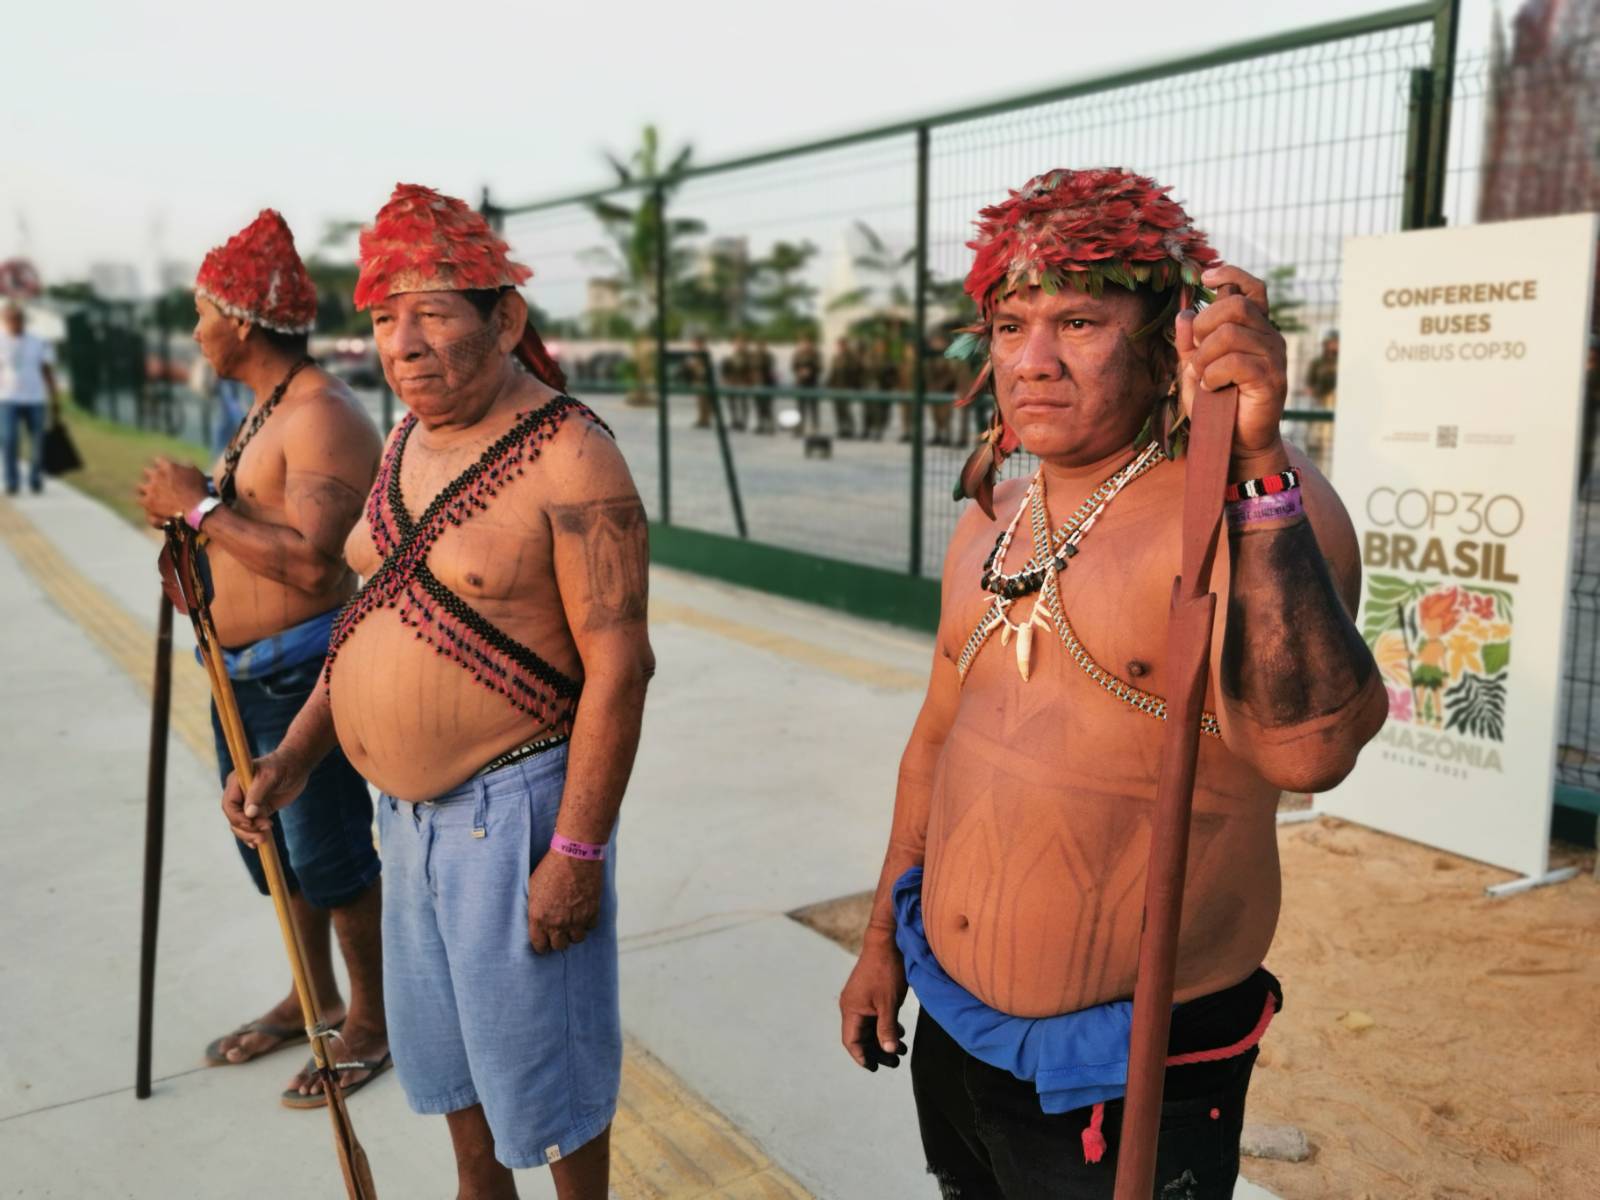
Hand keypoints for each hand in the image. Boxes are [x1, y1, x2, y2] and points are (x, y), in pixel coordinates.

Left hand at [136, 458, 209, 528]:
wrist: (195, 509)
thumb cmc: (198, 490)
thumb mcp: (196, 473)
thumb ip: (186, 465)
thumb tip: (182, 461)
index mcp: (167, 466)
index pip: (158, 460)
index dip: (161, 464)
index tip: (164, 468)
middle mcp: (156, 475)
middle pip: (146, 472)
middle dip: (151, 475)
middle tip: (156, 481)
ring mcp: (150, 489)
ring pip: (140, 487)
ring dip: (145, 489)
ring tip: (150, 494)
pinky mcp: (147, 502)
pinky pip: (140, 500)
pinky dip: (144, 502)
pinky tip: (148, 505)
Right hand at [222, 750, 308, 846]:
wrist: (297, 764)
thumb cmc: (283, 765)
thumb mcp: (270, 776)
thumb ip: (258, 793)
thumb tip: (249, 814)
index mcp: (236, 783)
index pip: (229, 805)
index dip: (237, 817)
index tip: (251, 823)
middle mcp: (239, 794)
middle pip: (234, 818)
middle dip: (246, 829)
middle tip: (262, 836)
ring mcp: (249, 803)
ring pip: (242, 825)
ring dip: (250, 834)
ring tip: (264, 839)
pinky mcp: (260, 809)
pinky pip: (252, 825)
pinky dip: (254, 834)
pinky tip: (260, 842)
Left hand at [527, 850, 602, 953]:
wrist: (574, 854)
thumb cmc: (551, 867)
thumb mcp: (533, 888)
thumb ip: (534, 908)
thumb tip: (535, 919)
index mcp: (538, 918)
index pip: (540, 946)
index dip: (542, 944)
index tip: (544, 940)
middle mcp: (557, 923)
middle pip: (559, 946)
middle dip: (558, 939)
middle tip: (559, 932)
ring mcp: (576, 919)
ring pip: (577, 939)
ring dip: (574, 932)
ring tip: (573, 923)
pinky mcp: (592, 912)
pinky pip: (591, 926)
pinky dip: (588, 922)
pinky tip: (584, 913)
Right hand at [839, 933, 906, 1070]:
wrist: (887, 941)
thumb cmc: (886, 971)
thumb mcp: (889, 1003)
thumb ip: (887, 1029)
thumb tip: (888, 1052)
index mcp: (851, 1009)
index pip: (851, 1041)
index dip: (862, 1057)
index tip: (876, 1069)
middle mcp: (851, 1005)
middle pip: (860, 1036)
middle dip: (876, 1051)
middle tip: (895, 1062)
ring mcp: (858, 999)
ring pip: (868, 1027)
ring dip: (882, 1039)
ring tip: (902, 1049)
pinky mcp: (867, 993)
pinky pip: (872, 1016)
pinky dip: (884, 1026)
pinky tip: (899, 1031)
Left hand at [1176, 265, 1288, 470]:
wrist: (1236, 442)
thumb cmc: (1215, 404)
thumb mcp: (1194, 368)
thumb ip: (1188, 342)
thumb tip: (1185, 313)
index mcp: (1253, 328)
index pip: (1252, 287)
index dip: (1231, 274)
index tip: (1206, 278)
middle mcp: (1268, 336)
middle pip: (1234, 305)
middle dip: (1204, 325)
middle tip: (1196, 352)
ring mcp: (1274, 356)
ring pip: (1231, 333)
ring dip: (1205, 356)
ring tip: (1202, 377)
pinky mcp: (1272, 379)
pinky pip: (1235, 362)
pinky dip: (1213, 374)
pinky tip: (1211, 388)